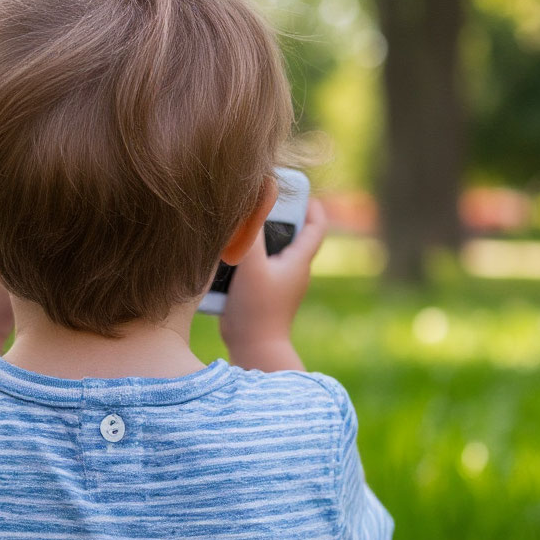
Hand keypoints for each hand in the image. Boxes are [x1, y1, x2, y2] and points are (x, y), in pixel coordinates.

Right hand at [219, 198, 326, 355]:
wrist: (252, 351)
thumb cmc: (257, 308)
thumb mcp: (253, 264)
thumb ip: (253, 230)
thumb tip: (258, 195)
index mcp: (299, 261)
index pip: (316, 226)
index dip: (311, 204)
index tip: (297, 189)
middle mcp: (292, 271)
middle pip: (288, 234)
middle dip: (273, 216)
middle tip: (254, 202)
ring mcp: (277, 284)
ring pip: (268, 251)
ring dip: (254, 239)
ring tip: (234, 226)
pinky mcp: (260, 295)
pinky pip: (254, 268)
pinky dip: (243, 259)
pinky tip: (223, 256)